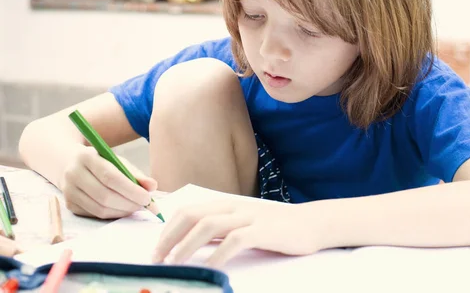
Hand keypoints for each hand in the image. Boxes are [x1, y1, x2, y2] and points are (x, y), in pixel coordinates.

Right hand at [60, 145, 156, 218]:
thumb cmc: (101, 162)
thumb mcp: (118, 161)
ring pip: (99, 209)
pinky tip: (123, 209)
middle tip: (145, 206)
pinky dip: (113, 214)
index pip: (110, 177)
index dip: (131, 190)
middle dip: (129, 203)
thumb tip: (153, 186)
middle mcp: (73, 174)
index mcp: (86, 157)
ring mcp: (69, 191)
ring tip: (136, 207)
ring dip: (123, 211)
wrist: (70, 163)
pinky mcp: (69, 205)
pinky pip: (95, 214)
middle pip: (104, 195)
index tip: (147, 198)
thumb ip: (136, 174)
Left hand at [151, 199, 322, 267]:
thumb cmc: (276, 227)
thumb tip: (191, 242)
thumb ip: (220, 230)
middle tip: (157, 258)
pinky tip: (210, 267)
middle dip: (169, 236)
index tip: (156, 249)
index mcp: (227, 204)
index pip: (188, 211)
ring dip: (186, 245)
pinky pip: (234, 241)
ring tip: (174, 263)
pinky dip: (218, 254)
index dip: (168, 229)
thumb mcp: (244, 224)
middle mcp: (234, 207)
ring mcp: (249, 217)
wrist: (311, 223)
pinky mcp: (263, 230)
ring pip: (208, 225)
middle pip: (192, 215)